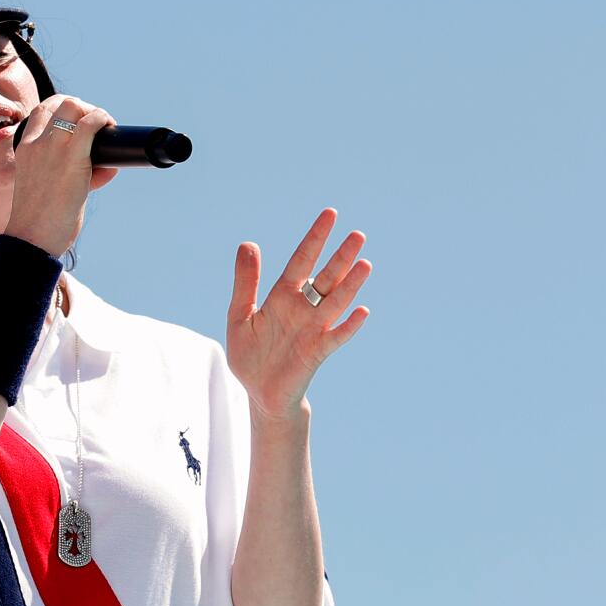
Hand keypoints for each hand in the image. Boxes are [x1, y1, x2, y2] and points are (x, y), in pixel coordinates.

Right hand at [5, 94, 118, 254]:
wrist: (31, 239)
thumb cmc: (39, 221)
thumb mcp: (43, 187)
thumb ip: (69, 172)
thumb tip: (105, 168)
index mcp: (25, 148)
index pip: (43, 110)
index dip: (64, 109)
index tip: (79, 124)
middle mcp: (36, 143)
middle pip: (62, 103)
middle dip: (84, 108)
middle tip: (96, 129)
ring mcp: (52, 148)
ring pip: (75, 106)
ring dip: (95, 113)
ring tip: (105, 131)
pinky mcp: (72, 159)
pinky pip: (91, 124)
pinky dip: (104, 121)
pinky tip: (110, 134)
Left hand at [227, 208, 370, 420]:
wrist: (259, 392)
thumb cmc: (251, 354)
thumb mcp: (240, 315)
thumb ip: (245, 282)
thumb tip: (248, 244)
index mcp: (282, 297)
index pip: (302, 261)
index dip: (315, 238)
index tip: (330, 214)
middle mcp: (302, 309)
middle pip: (325, 278)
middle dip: (340, 257)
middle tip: (358, 234)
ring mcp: (312, 330)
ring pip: (334, 303)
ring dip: (350, 285)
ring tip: (365, 263)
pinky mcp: (316, 353)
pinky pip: (335, 338)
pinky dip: (348, 326)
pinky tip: (362, 311)